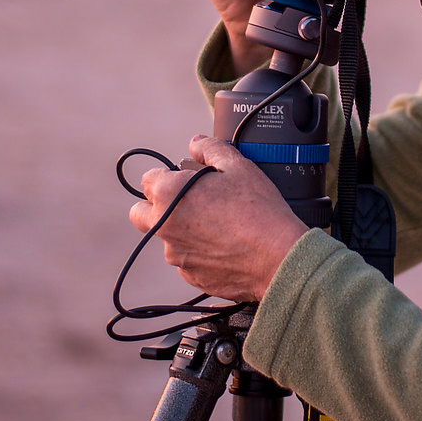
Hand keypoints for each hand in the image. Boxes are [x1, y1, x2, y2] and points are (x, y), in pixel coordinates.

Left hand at [129, 135, 306, 302]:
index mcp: (168, 195)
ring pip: (168, 239)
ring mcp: (177, 256)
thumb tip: (196, 143)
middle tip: (189, 201)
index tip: (187, 179)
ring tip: (218, 225)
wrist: (279, 258)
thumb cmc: (258, 210)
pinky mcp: (192, 277)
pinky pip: (188, 260)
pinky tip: (226, 246)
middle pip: (141, 214)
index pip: (148, 180)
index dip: (168, 176)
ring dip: (183, 230)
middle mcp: (164, 228)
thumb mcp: (237, 165)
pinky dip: (200, 253)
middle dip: (157, 206)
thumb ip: (210, 149)